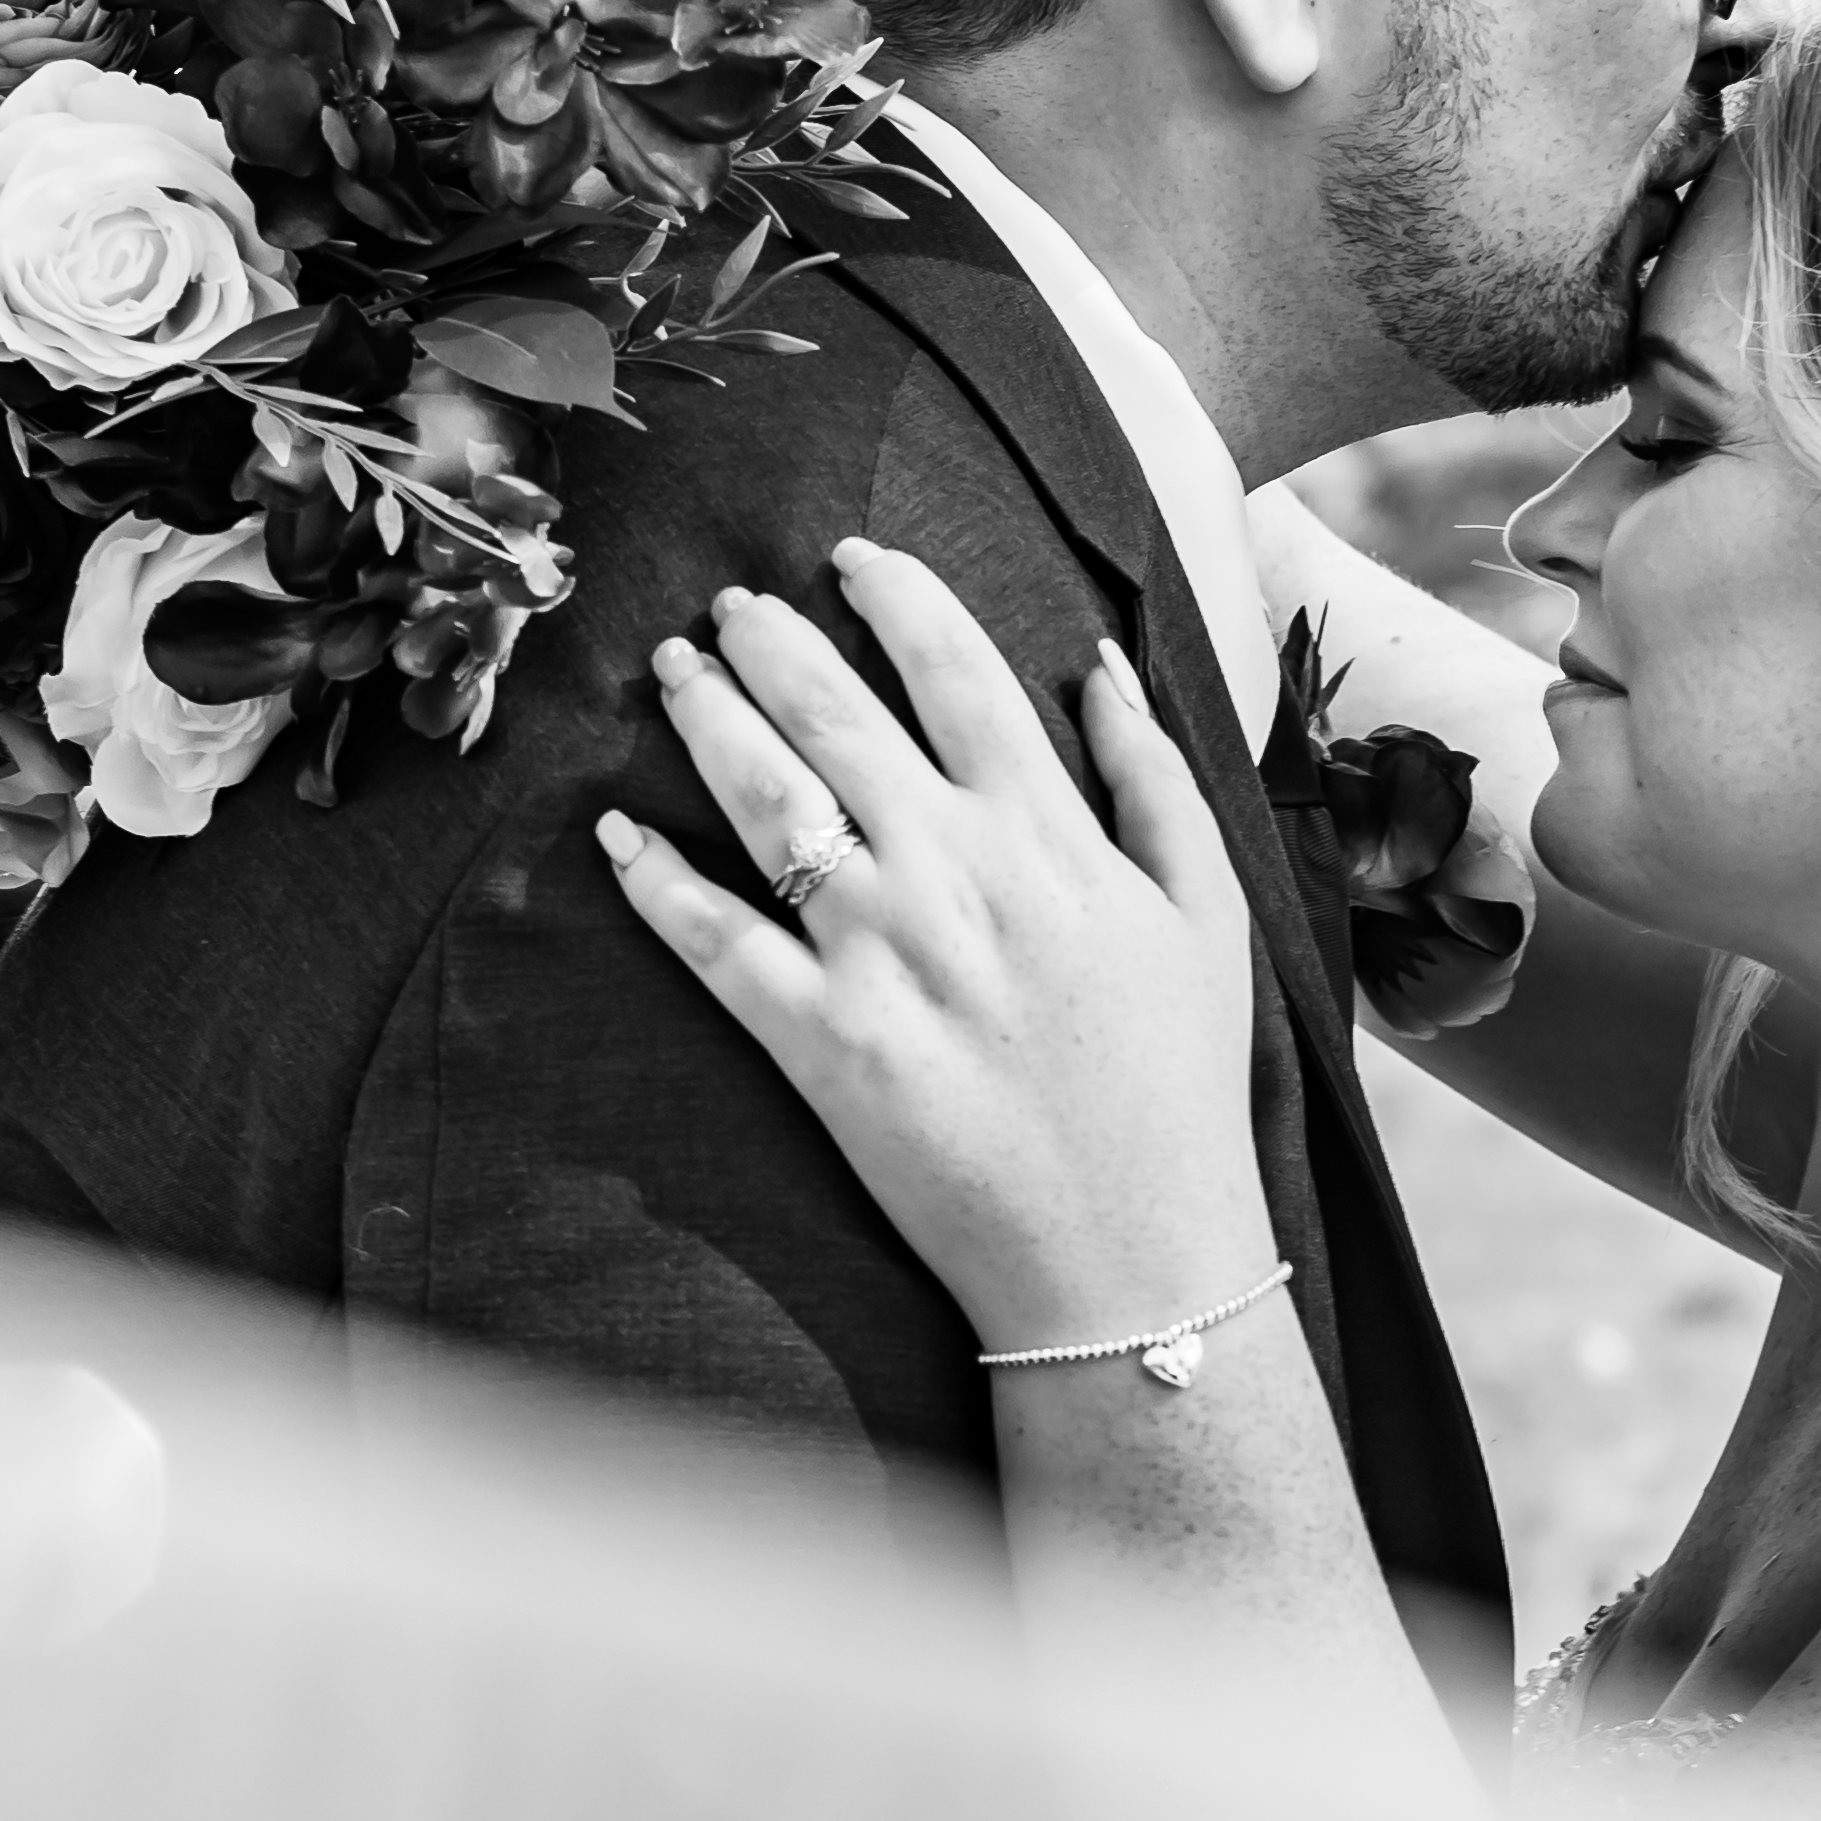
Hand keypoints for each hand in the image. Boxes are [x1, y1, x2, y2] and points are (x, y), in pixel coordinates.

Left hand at [597, 545, 1276, 1354]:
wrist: (1135, 1262)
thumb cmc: (1178, 1089)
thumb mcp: (1207, 915)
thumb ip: (1155, 778)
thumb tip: (1102, 662)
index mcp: (1052, 837)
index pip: (958, 673)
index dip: (896, 599)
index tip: (849, 558)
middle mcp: (958, 877)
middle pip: (838, 717)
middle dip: (770, 643)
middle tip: (724, 606)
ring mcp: (884, 960)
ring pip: (766, 804)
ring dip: (705, 723)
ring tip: (668, 673)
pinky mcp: (825, 1048)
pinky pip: (717, 945)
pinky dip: (657, 885)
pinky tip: (613, 836)